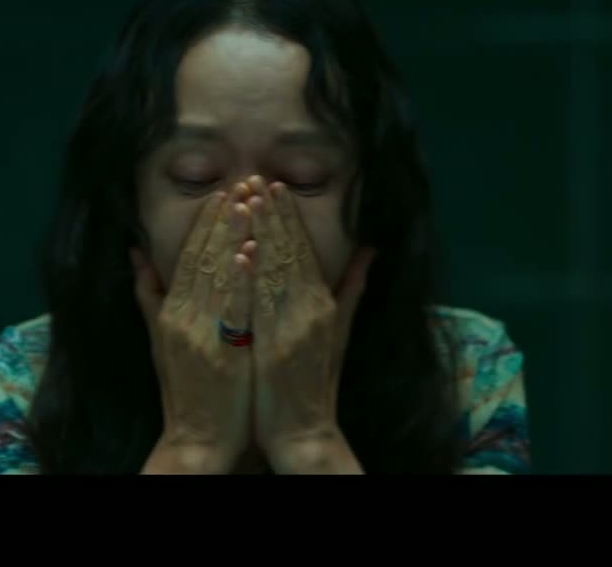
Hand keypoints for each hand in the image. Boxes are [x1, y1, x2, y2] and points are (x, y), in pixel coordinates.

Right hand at [133, 190, 257, 473]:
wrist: (196, 438)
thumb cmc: (185, 389)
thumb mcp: (159, 339)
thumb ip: (149, 294)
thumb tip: (135, 253)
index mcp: (171, 312)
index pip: (187, 256)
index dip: (205, 224)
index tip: (223, 193)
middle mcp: (183, 318)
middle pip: (203, 258)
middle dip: (223, 219)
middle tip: (241, 184)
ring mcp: (202, 335)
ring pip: (217, 276)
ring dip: (233, 237)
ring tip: (248, 205)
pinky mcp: (222, 353)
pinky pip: (231, 309)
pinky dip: (238, 280)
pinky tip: (248, 253)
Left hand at [244, 176, 375, 472]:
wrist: (304, 432)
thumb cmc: (315, 383)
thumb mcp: (340, 332)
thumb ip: (351, 289)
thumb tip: (369, 250)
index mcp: (322, 304)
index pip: (302, 250)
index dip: (286, 216)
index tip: (272, 186)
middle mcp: (309, 311)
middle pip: (286, 252)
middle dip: (269, 213)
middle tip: (253, 178)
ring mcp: (291, 329)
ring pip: (272, 270)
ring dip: (257, 232)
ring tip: (244, 200)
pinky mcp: (273, 348)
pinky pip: (260, 306)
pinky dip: (252, 278)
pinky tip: (242, 251)